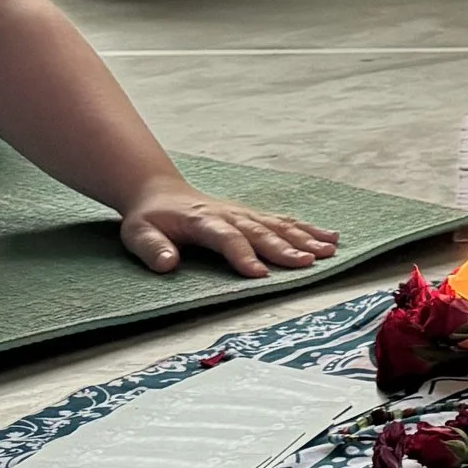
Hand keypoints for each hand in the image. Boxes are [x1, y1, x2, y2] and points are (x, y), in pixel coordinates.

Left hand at [118, 181, 339, 280]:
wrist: (160, 193)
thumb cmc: (149, 220)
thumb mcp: (137, 235)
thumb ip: (152, 249)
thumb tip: (167, 264)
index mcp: (201, 220)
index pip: (226, 238)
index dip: (242, 255)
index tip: (260, 274)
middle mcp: (229, 214)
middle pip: (260, 231)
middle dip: (284, 247)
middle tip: (306, 262)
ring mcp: (244, 213)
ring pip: (278, 225)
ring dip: (304, 237)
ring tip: (328, 251)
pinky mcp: (254, 216)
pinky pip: (284, 221)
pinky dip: (308, 229)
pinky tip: (330, 238)